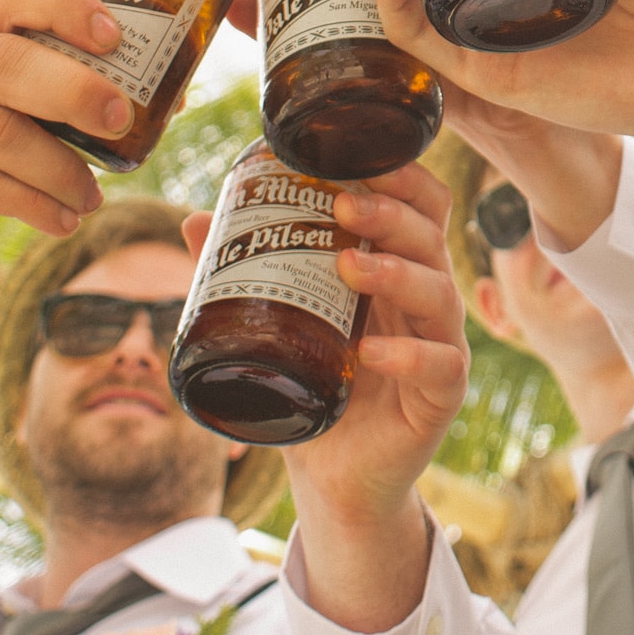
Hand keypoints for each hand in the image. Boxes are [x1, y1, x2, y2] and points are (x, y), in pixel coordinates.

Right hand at [0, 0, 123, 318]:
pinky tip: (60, 220)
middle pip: (6, 61)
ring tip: (92, 198)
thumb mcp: (8, 118)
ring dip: (59, 170)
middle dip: (75, 91)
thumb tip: (172, 95)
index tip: (116, 36)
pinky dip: (30, 203)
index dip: (67, 4)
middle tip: (122, 123)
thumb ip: (65, 101)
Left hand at [282, 161, 467, 632]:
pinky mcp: (440, 396)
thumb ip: (246, 274)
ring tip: (349, 266)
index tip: (357, 159)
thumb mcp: (279, 324)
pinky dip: (409, 355)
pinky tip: (373, 353)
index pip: (420, 206)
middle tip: (345, 205)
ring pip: (440, 292)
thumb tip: (191, 221)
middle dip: (392, 213)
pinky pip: (441, 366)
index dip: (402, 178)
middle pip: (431, 236)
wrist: (333, 475)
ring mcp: (438, 346)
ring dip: (397, 272)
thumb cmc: (314, 387)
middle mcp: (424, 300)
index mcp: (395, 269)